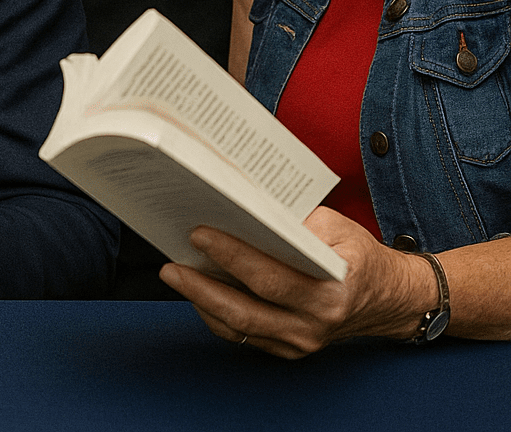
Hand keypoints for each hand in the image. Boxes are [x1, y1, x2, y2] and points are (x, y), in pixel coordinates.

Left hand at [160, 207, 435, 357]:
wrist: (387, 299)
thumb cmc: (358, 256)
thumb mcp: (338, 227)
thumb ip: (296, 221)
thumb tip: (245, 209)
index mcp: (331, 292)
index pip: (272, 278)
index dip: (232, 256)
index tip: (200, 234)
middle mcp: (314, 324)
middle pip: (246, 310)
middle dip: (202, 286)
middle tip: (171, 264)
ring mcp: (300, 342)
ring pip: (239, 327)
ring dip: (200, 301)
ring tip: (174, 274)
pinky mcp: (288, 349)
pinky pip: (242, 335)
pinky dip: (215, 314)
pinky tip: (197, 291)